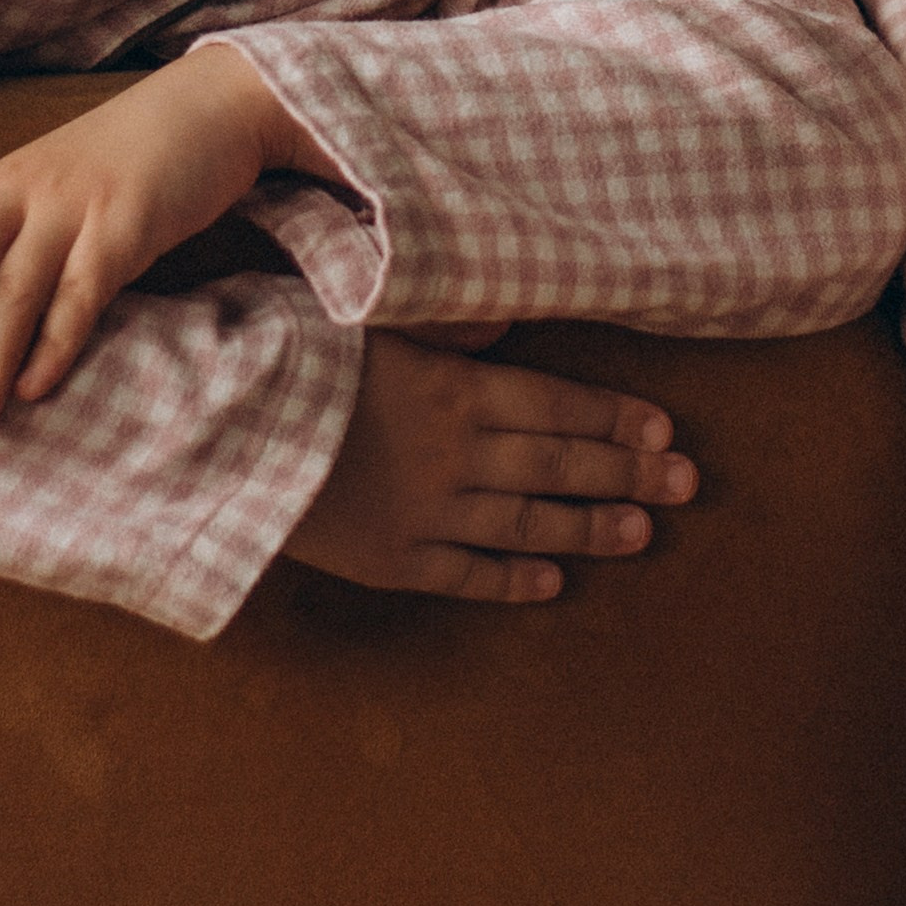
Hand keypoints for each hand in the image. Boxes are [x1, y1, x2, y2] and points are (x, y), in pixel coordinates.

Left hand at [0, 46, 293, 432]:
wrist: (215, 105)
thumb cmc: (134, 152)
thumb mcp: (60, 177)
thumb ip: (17, 225)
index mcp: (4, 181)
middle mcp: (28, 191)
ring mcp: (76, 207)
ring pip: (16, 290)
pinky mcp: (128, 227)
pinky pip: (82, 293)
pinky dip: (56, 344)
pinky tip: (36, 387)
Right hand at [283, 332, 699, 601]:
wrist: (216, 439)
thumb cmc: (290, 363)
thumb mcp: (371, 322)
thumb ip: (446, 327)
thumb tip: (505, 324)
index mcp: (454, 391)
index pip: (557, 406)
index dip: (615, 420)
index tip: (665, 431)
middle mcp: (455, 456)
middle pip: (559, 467)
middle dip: (629, 475)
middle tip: (689, 486)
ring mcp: (426, 515)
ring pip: (526, 524)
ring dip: (589, 529)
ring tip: (642, 535)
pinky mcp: (389, 561)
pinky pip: (465, 574)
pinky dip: (512, 578)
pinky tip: (551, 583)